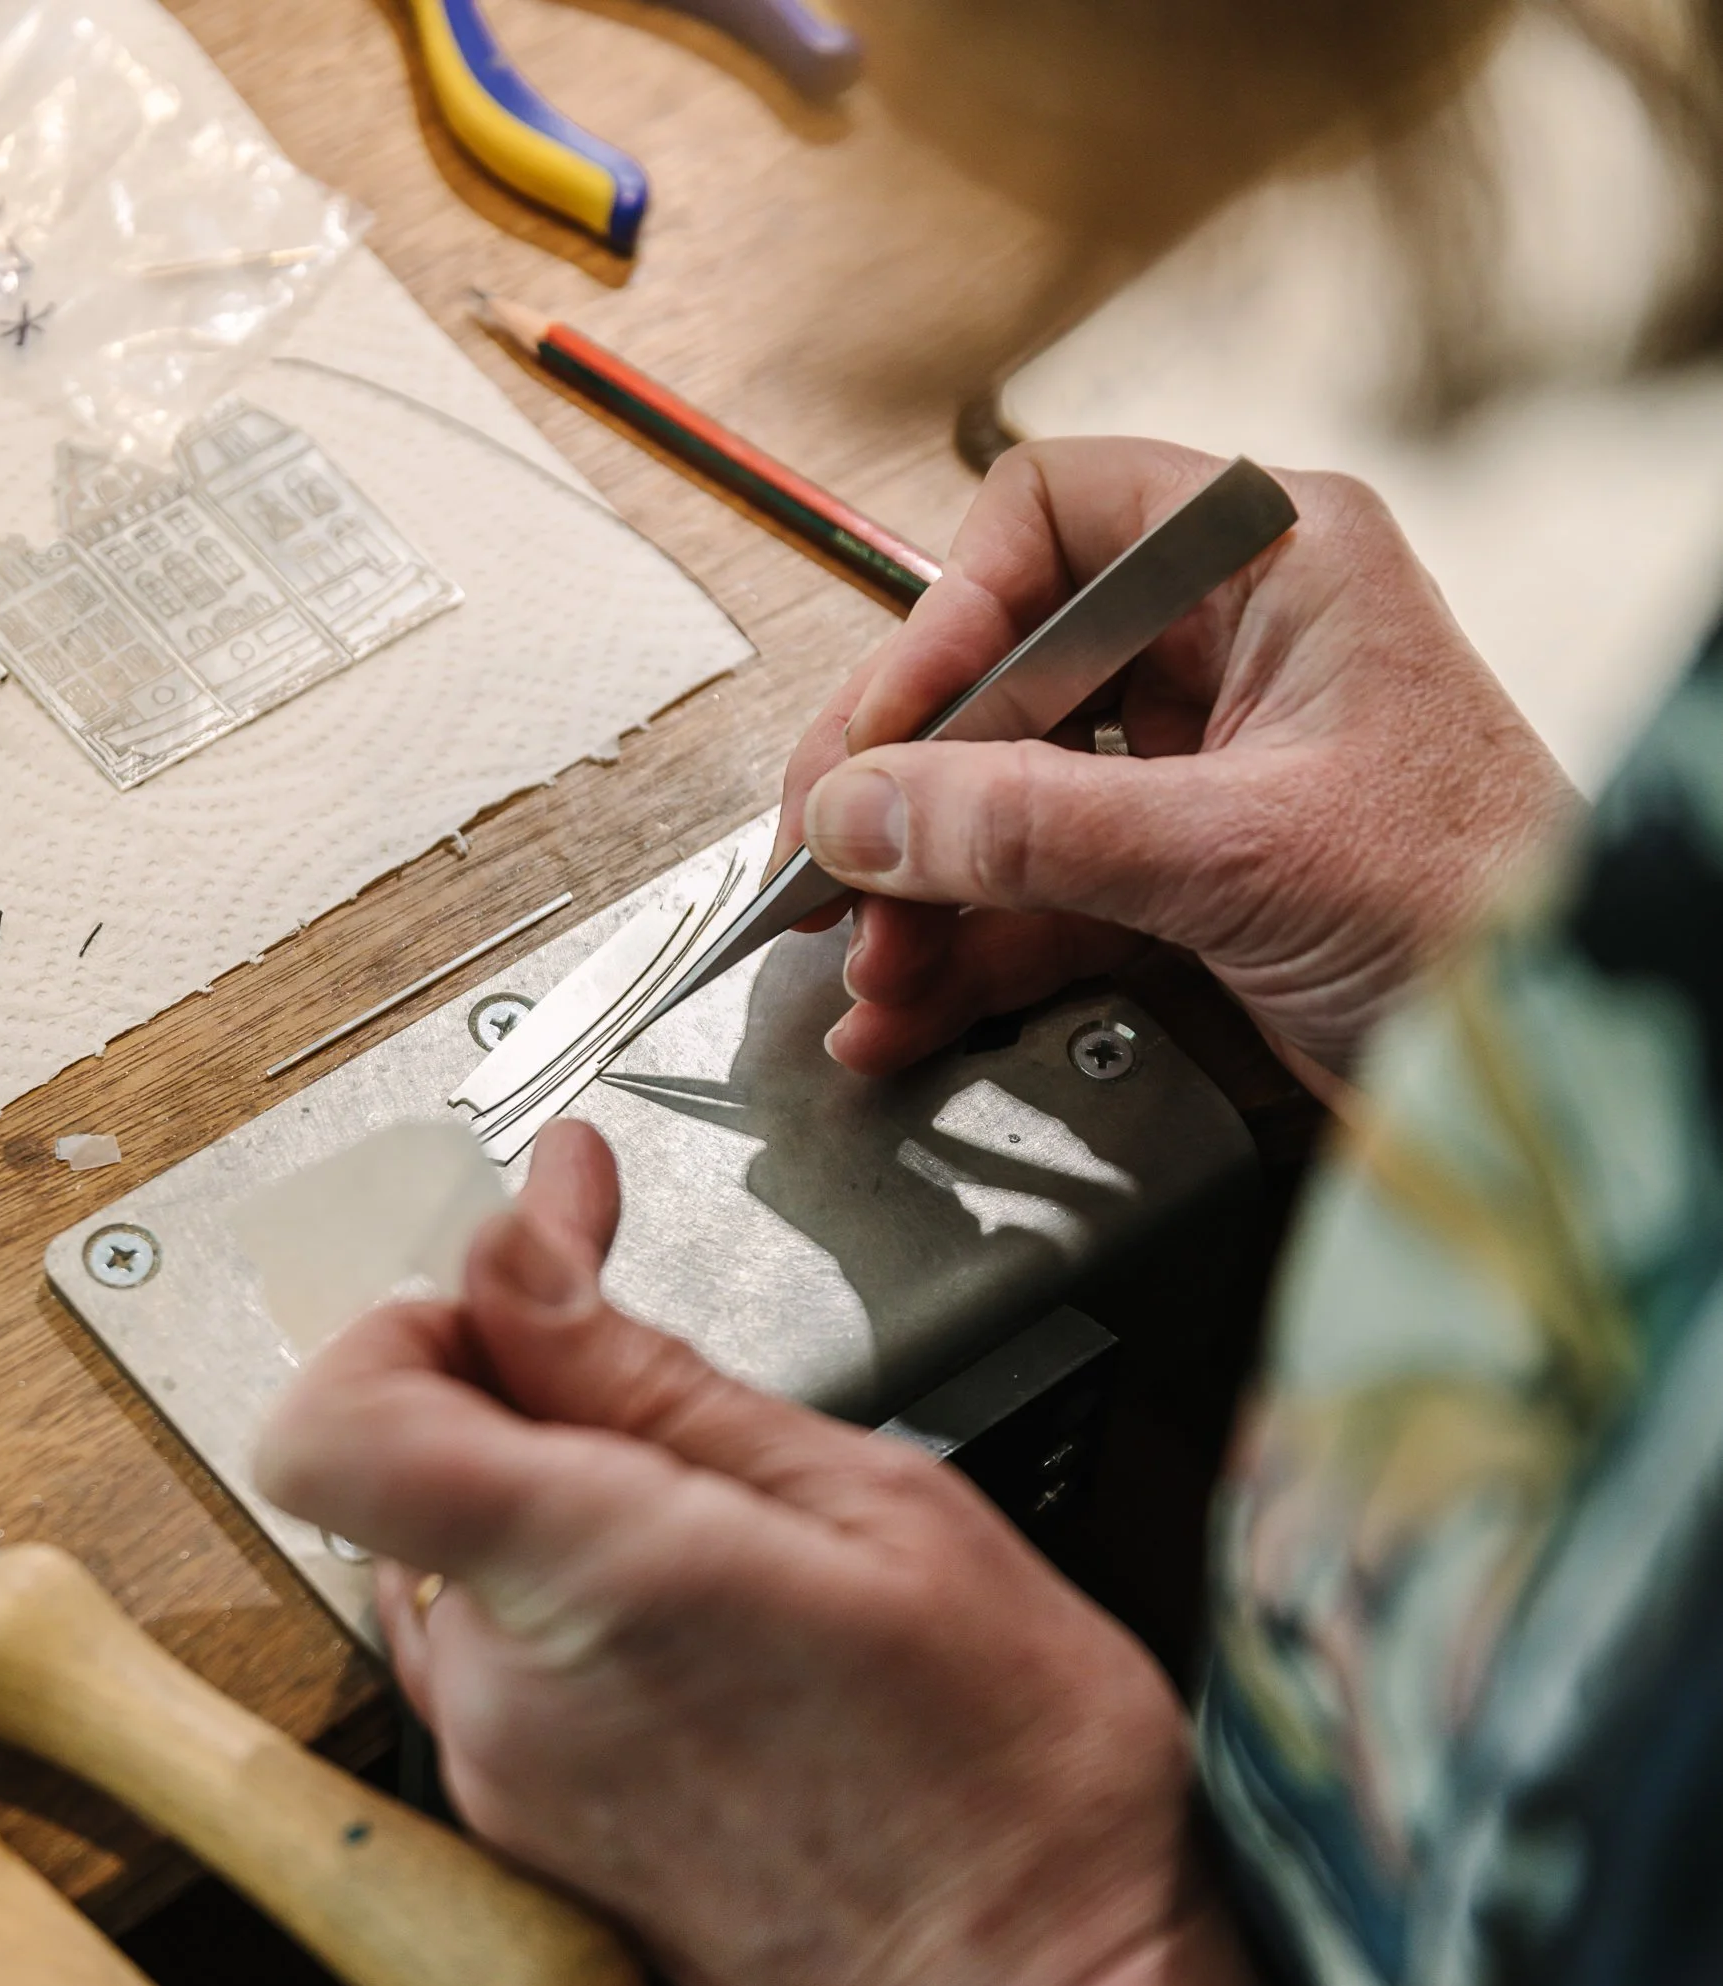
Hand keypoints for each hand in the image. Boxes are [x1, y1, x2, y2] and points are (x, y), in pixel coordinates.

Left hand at [255, 1124, 1268, 1985]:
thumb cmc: (1009, 1764)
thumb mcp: (869, 1498)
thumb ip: (647, 1372)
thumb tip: (521, 1249)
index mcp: (590, 1585)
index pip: (337, 1419)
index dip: (411, 1318)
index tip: (529, 1279)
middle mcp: (507, 1700)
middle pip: (396, 1477)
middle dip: (511, 1394)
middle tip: (665, 1383)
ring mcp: (506, 1786)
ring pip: (447, 1567)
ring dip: (543, 1505)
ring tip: (720, 1521)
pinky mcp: (530, 1840)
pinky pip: (494, 1668)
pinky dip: (564, 1606)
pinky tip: (707, 1618)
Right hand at [780, 435, 1575, 1078]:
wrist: (1555, 1065)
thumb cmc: (1486, 904)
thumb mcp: (1239, 848)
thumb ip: (1035, 828)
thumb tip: (870, 810)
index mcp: (1272, 564)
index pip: (1050, 524)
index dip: (945, 622)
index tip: (880, 737)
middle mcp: (1230, 649)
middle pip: (1008, 679)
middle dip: (911, 790)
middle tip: (828, 864)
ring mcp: (1205, 772)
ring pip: (1014, 802)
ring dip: (924, 892)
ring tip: (865, 967)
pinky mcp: (1192, 885)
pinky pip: (1043, 901)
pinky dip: (970, 956)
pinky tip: (907, 1009)